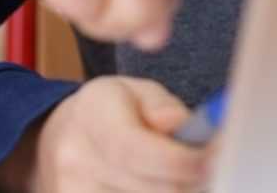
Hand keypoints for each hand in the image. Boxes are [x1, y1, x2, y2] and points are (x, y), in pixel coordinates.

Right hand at [0, 77, 211, 192]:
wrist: (60, 140)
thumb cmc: (109, 113)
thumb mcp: (136, 92)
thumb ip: (163, 107)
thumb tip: (178, 125)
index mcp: (93, 115)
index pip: (136, 150)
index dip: (183, 161)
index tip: (215, 158)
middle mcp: (75, 160)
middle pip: (153, 190)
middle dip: (194, 183)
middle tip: (213, 169)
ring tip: (182, 179)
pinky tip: (160, 189)